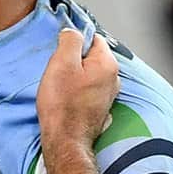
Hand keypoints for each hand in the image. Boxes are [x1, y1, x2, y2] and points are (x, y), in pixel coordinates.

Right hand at [37, 30, 119, 146]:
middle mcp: (113, 79)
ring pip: (88, 75)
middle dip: (73, 61)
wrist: (65, 141)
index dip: (74, 43)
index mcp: (107, 64)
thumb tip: (72, 32)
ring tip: (60, 88)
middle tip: (59, 73)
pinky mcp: (99, 109)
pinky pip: (87, 91)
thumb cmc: (62, 105)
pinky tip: (66, 100)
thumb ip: (70, 40)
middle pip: (91, 57)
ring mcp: (108, 96)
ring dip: (74, 78)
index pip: (93, 38)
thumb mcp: (61, 63)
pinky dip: (76, 92)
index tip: (61, 54)